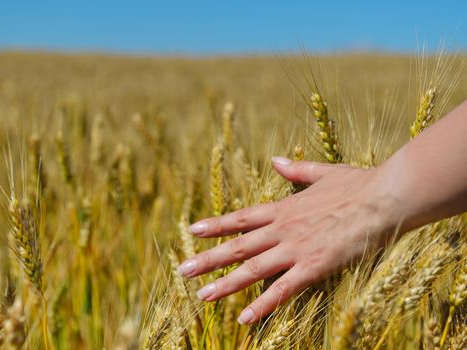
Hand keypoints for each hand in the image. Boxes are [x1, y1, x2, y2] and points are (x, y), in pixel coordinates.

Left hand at [178, 156, 394, 323]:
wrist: (384, 198)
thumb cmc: (357, 185)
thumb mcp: (322, 172)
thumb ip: (296, 170)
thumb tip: (275, 160)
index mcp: (284, 208)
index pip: (241, 218)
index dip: (216, 225)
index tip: (192, 230)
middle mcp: (283, 229)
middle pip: (238, 246)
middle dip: (208, 259)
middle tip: (182, 270)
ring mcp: (296, 249)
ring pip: (253, 269)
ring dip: (225, 284)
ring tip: (202, 295)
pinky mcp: (314, 266)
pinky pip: (283, 290)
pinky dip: (263, 305)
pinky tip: (245, 318)